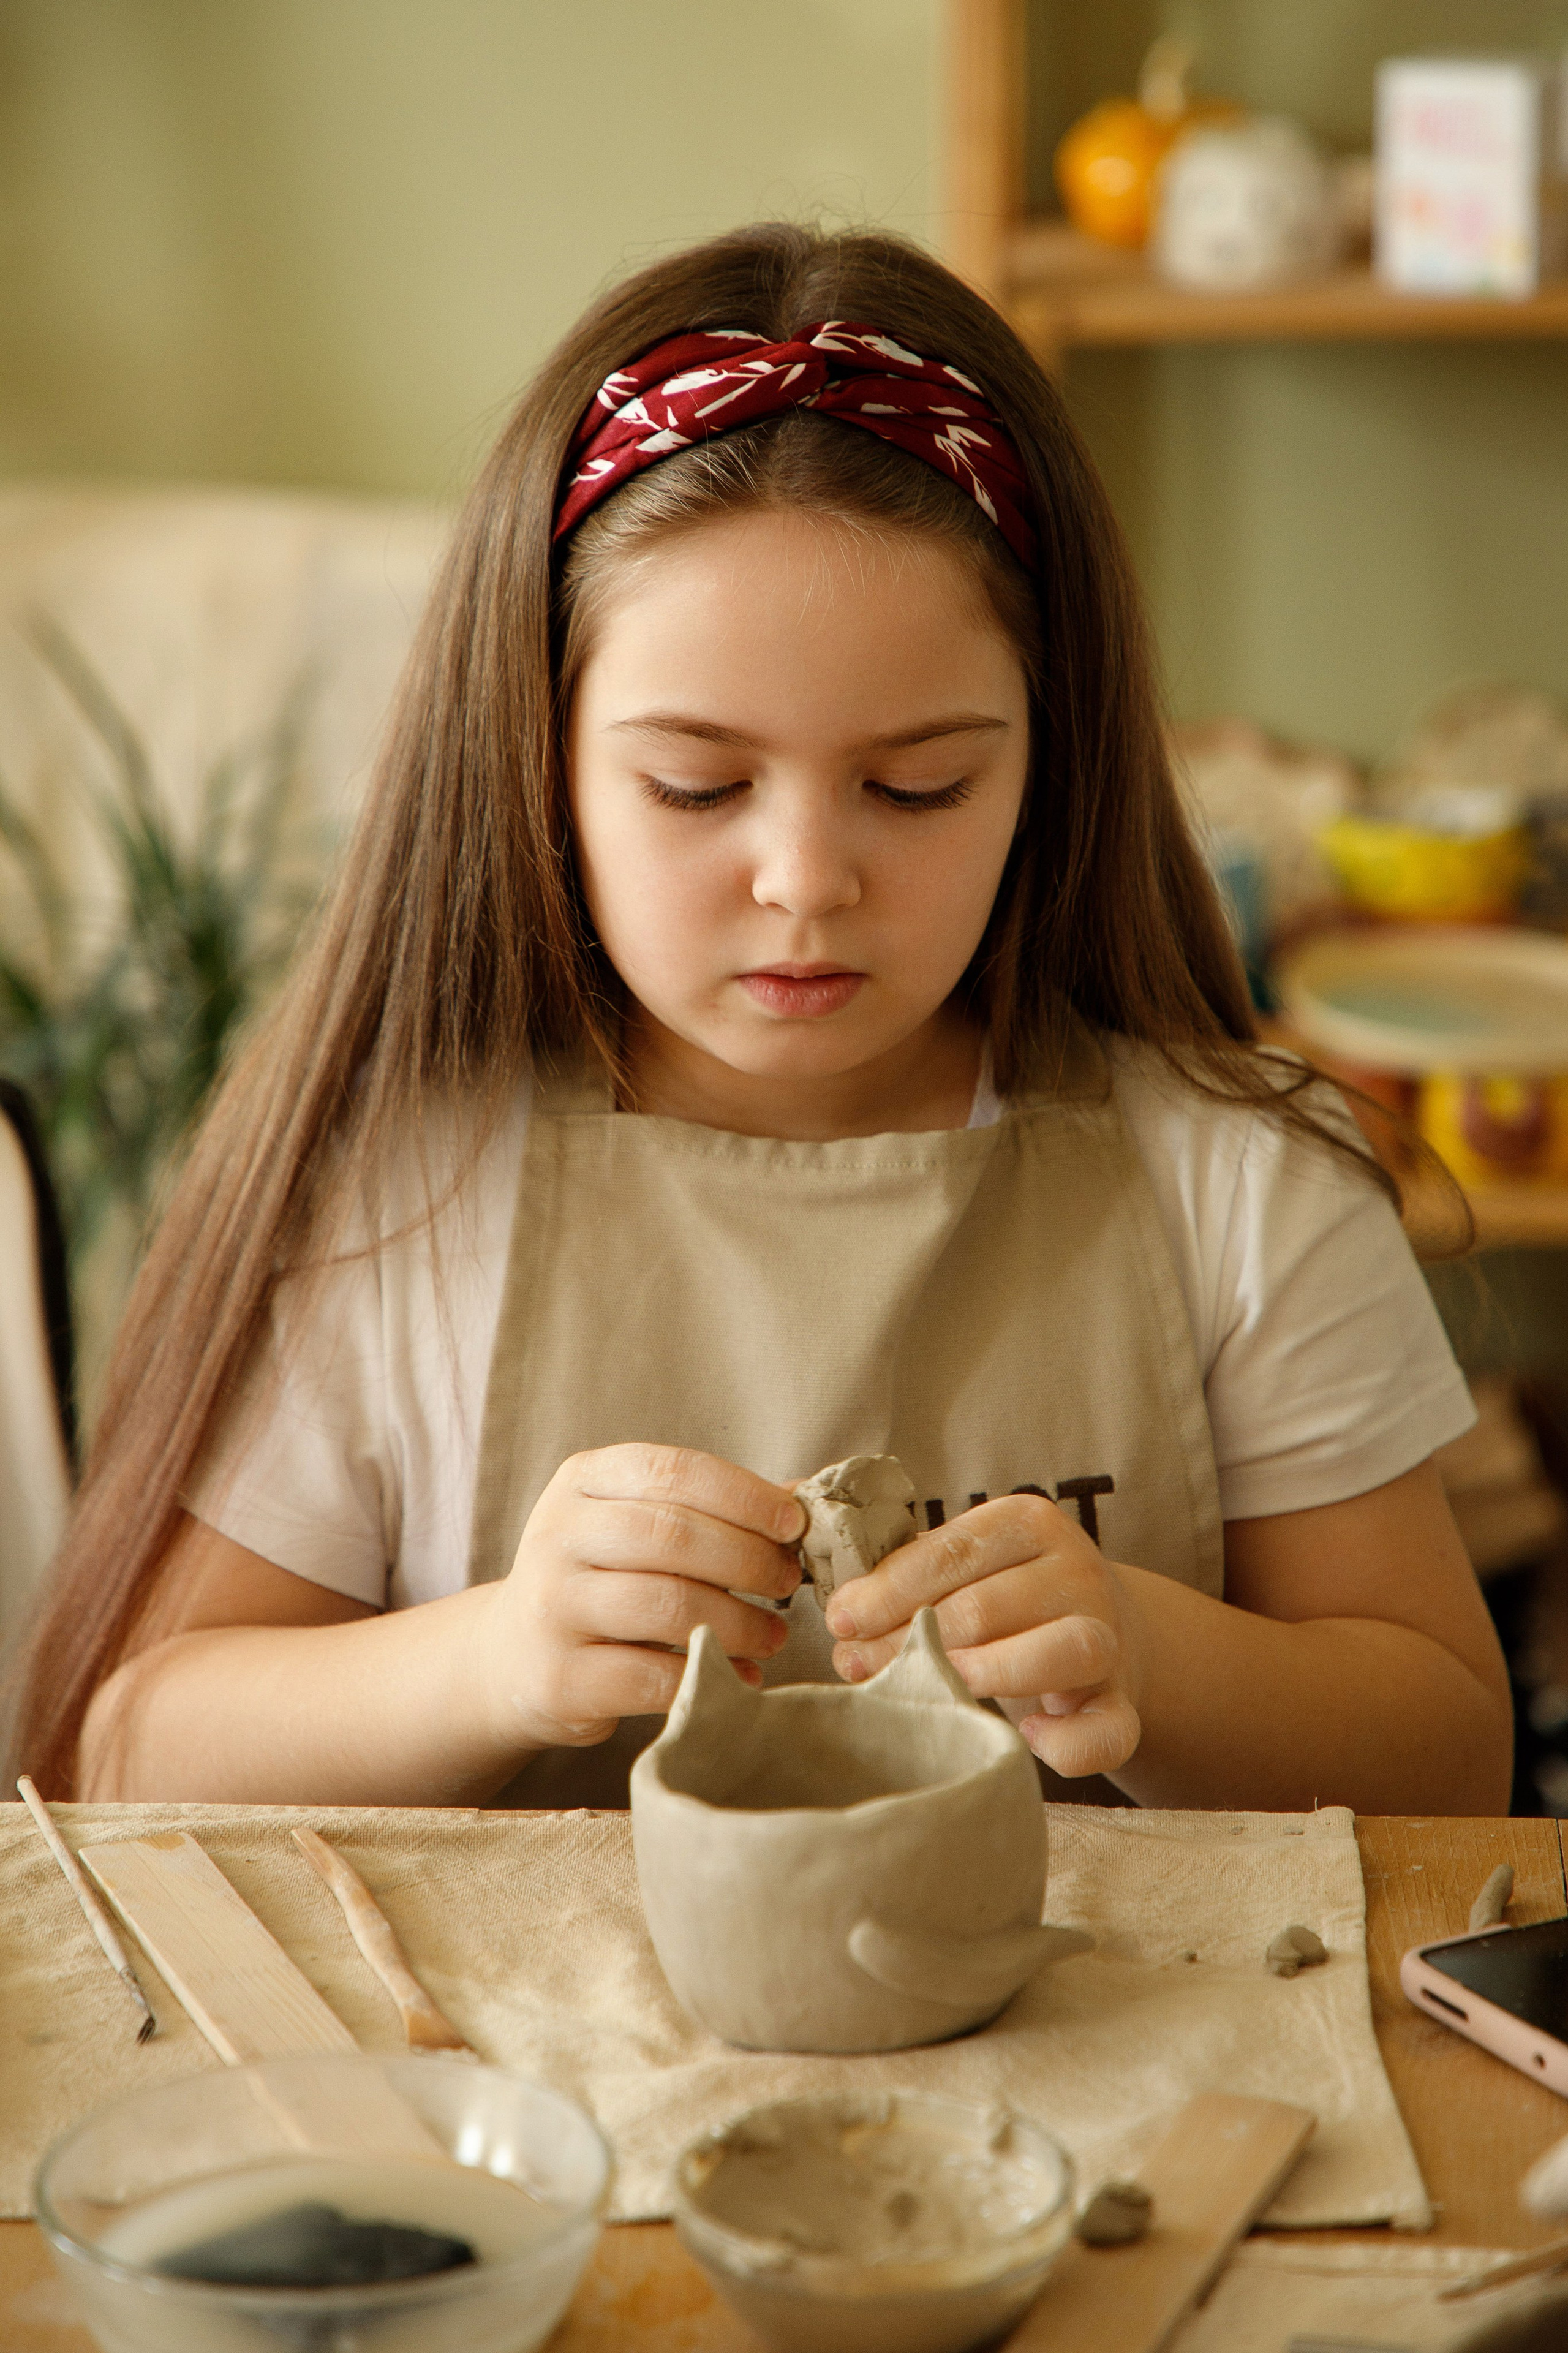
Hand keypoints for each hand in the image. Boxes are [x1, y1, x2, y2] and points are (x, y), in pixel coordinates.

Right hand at [483, 1444, 806, 1754]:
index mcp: (582, 1481)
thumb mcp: (638, 1524)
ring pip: (666, 1605)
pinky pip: (650, 1676)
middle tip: (788, 1582)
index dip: (743, 1495)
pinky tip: (739, 1676)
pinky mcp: (559, 1677)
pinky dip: (708, 1676)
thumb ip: (708, 1509)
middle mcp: (558, 1536)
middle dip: (747, 1559)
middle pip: (672, 1535)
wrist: (513, 1655)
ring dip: (738, 1623)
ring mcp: (553, 1607)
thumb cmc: (600, 1577)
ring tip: (773, 1635)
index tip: (793, 1523)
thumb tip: (799, 1498)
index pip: (672, 1470)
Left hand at [821, 1492, 1144, 1777]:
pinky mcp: (1125, 1702)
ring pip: (1058, 1651)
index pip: (953, 1552)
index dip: (889, 1590)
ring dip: (980, 1676)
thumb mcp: (968, 1566)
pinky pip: (1107, 1730)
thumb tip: (842, 1615)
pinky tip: (1026, 1740)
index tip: (839, 1620)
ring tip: (925, 1693)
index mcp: (1030, 1523)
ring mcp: (1109, 1637)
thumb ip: (912, 1576)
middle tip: (855, 1664)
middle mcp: (1077, 1572)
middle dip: (909, 1642)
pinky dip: (1067, 1744)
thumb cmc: (1007, 1597)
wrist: (1106, 1629)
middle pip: (986, 1608)